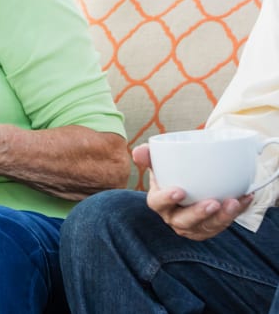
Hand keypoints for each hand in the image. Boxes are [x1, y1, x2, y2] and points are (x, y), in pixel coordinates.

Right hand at [135, 143, 252, 240]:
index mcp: (159, 202)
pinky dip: (235, 213)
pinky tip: (244, 198)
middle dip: (198, 214)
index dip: (167, 199)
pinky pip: (224, 224)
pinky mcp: (210, 229)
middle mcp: (174, 218)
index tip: (180, 191)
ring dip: (221, 217)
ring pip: (206, 227)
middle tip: (213, 202)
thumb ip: (149, 155)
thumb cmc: (172, 175)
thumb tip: (138, 152)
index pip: (157, 203)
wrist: (189, 185)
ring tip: (233, 202)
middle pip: (184, 221)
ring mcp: (193, 227)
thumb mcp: (160, 164)